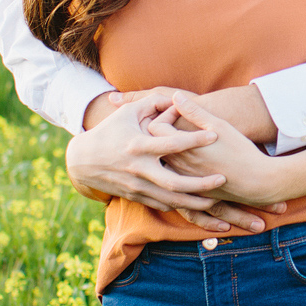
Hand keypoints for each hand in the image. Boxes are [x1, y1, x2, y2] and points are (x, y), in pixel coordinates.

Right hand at [65, 93, 245, 232]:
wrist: (83, 161)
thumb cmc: (110, 131)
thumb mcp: (128, 112)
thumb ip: (154, 102)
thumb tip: (177, 98)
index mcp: (138, 146)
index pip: (171, 144)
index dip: (194, 139)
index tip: (215, 134)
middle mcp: (138, 169)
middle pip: (174, 182)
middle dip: (200, 184)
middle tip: (222, 178)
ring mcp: (137, 186)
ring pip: (170, 201)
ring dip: (194, 203)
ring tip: (215, 199)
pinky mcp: (136, 197)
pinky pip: (162, 205)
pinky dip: (180, 207)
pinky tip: (197, 205)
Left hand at [161, 91, 298, 209]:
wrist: (255, 182)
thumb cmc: (239, 151)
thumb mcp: (218, 126)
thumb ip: (194, 111)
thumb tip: (175, 96)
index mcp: (181, 147)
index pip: (155, 127)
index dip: (166, 115)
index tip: (182, 112)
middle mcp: (177, 165)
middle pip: (156, 144)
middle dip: (165, 131)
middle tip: (182, 123)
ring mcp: (182, 179)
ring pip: (164, 160)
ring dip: (170, 148)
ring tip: (188, 140)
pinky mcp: (189, 190)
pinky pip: (174, 175)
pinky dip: (178, 164)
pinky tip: (195, 157)